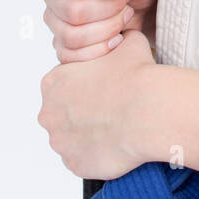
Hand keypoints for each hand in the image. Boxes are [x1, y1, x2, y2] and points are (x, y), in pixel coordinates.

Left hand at [37, 29, 157, 178]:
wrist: (149, 111)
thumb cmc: (137, 76)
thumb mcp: (128, 42)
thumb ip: (118, 38)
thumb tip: (124, 33)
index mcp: (53, 82)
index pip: (64, 84)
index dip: (88, 85)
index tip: (106, 87)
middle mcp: (49, 113)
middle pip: (63, 113)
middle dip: (84, 112)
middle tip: (112, 109)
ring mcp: (60, 142)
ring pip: (71, 139)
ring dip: (89, 134)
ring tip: (117, 128)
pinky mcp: (75, 165)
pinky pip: (83, 160)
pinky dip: (96, 154)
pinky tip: (116, 144)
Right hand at [40, 0, 159, 62]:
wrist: (142, 3)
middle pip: (72, 11)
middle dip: (108, 10)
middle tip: (125, 4)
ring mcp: (55, 21)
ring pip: (72, 35)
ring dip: (106, 29)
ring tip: (122, 17)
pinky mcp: (62, 44)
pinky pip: (71, 55)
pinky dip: (100, 49)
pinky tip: (116, 38)